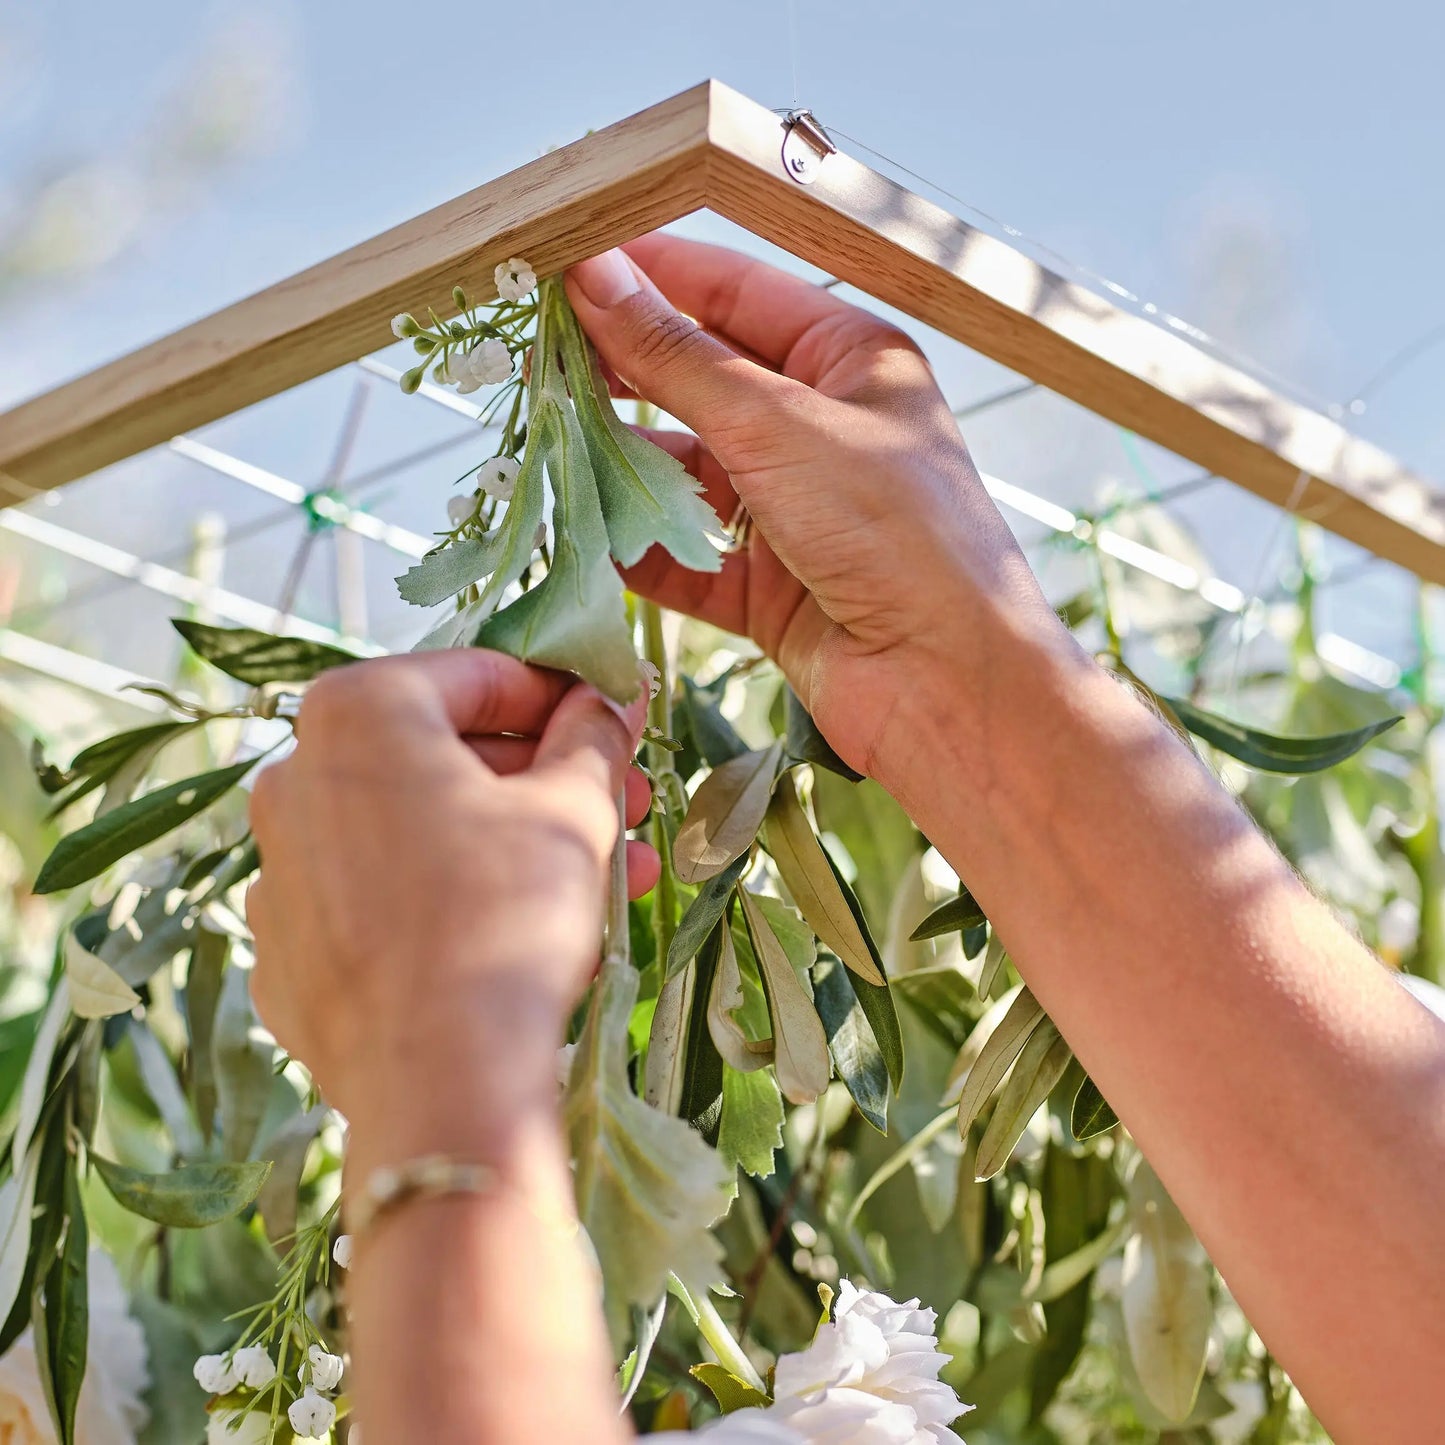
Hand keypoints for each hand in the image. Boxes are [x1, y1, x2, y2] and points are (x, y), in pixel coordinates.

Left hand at [245, 650, 650, 1135]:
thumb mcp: (572, 810)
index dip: (559, 696)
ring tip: (603, 880)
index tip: (610, 722)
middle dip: (543, 781)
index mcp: (356, 715)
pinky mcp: (285, 955)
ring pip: (415, 833)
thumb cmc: (507, 917)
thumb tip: (616, 691)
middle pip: (443, 757)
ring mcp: (280, 874)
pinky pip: (377, 906)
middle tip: (621, 806)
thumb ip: (593, 734)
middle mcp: (294, 780)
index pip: (477, 676)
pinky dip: (442, 905)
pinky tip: (513, 938)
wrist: (441, 1083)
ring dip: (510, 845)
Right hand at [566, 235, 1074, 787]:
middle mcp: (818, 427)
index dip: (650, 274)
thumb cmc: (898, 533)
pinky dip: (637, 545)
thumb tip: (598, 277)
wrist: (946, 684)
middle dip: (621, 370)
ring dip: (620, 462)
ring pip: (683, 471)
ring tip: (546, 440)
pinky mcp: (765, 584)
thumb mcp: (780, 426)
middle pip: (699, 381)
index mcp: (848, 359)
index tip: (566, 262)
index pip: (733, 292)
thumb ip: (679, 358)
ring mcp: (790, 508)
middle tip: (537, 353)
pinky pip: (684, 552)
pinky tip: (584, 530)